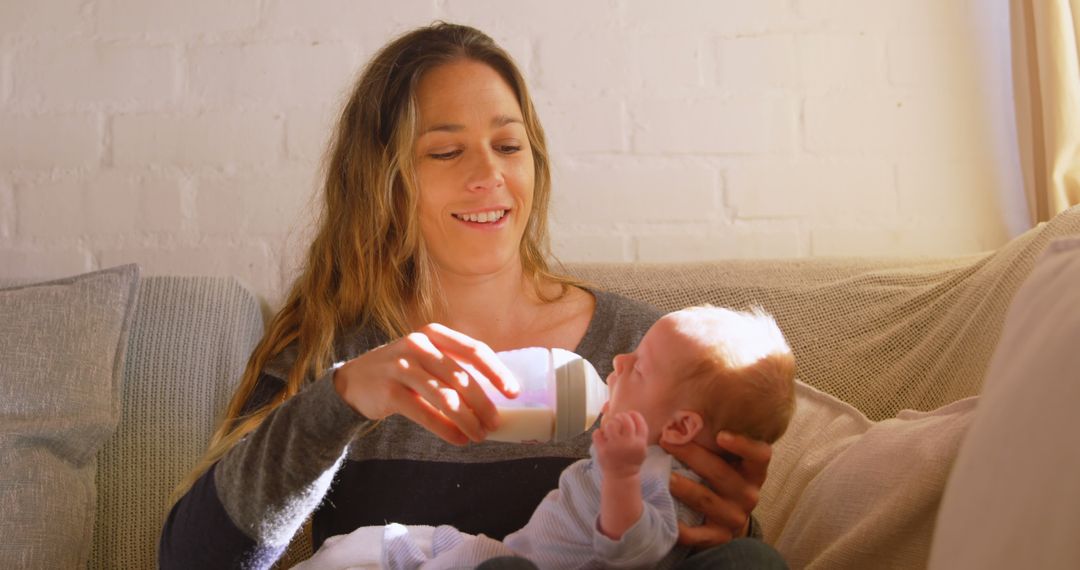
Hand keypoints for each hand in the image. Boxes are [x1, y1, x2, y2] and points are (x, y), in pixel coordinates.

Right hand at [332, 323, 519, 445]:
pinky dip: (446, 430)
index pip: (474, 351)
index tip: (513, 392)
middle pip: (462, 377)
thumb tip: (496, 393)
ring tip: (479, 435)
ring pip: (445, 398)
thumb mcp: (426, 357)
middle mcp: (418, 345)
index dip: (497, 372)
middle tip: (495, 423)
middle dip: (484, 404)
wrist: (354, 380)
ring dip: (467, 420)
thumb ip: (455, 366)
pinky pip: (425, 414)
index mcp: (434, 334)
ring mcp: (401, 367)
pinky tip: (459, 439)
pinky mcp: (389, 392)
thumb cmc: (402, 371)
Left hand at [592, 410, 647, 478]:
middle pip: (625, 420)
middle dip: (621, 416)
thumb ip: (639, 435)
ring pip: (611, 424)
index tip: (630, 414)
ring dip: (610, 423)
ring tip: (610, 427)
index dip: (634, 415)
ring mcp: (615, 447)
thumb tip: (631, 415)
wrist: (622, 477)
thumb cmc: (632, 460)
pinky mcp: (603, 451)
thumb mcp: (642, 449)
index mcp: (640, 443)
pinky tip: (601, 436)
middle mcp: (628, 444)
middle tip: (618, 418)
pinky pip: (597, 434)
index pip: (639, 422)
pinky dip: (598, 433)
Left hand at [661, 431, 771, 546]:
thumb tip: (684, 413)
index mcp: (752, 471)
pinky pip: (698, 534)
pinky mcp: (718, 537)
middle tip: (667, 441)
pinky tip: (665, 516)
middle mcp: (748, 494)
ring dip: (684, 487)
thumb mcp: (724, 459)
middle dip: (692, 455)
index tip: (721, 435)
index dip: (744, 445)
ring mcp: (734, 517)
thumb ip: (713, 440)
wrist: (724, 520)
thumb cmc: (719, 478)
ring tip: (664, 476)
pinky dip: (681, 528)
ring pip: (706, 500)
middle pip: (721, 473)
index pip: (760, 455)